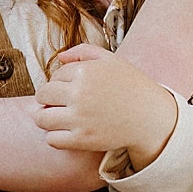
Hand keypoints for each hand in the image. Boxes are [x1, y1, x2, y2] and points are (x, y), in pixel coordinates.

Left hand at [35, 45, 178, 168]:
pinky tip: (66, 132)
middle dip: (48, 99)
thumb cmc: (133, 87)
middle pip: (43, 95)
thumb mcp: (111, 60)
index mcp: (85, 71)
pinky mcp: (82, 139)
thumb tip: (59, 57)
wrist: (151, 117)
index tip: (72, 89)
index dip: (60, 83)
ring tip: (57, 118)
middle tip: (60, 103)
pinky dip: (54, 136)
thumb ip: (84, 52)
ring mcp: (79, 118)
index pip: (54, 76)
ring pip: (41, 118)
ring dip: (45, 118)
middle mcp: (79, 93)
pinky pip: (52, 139)